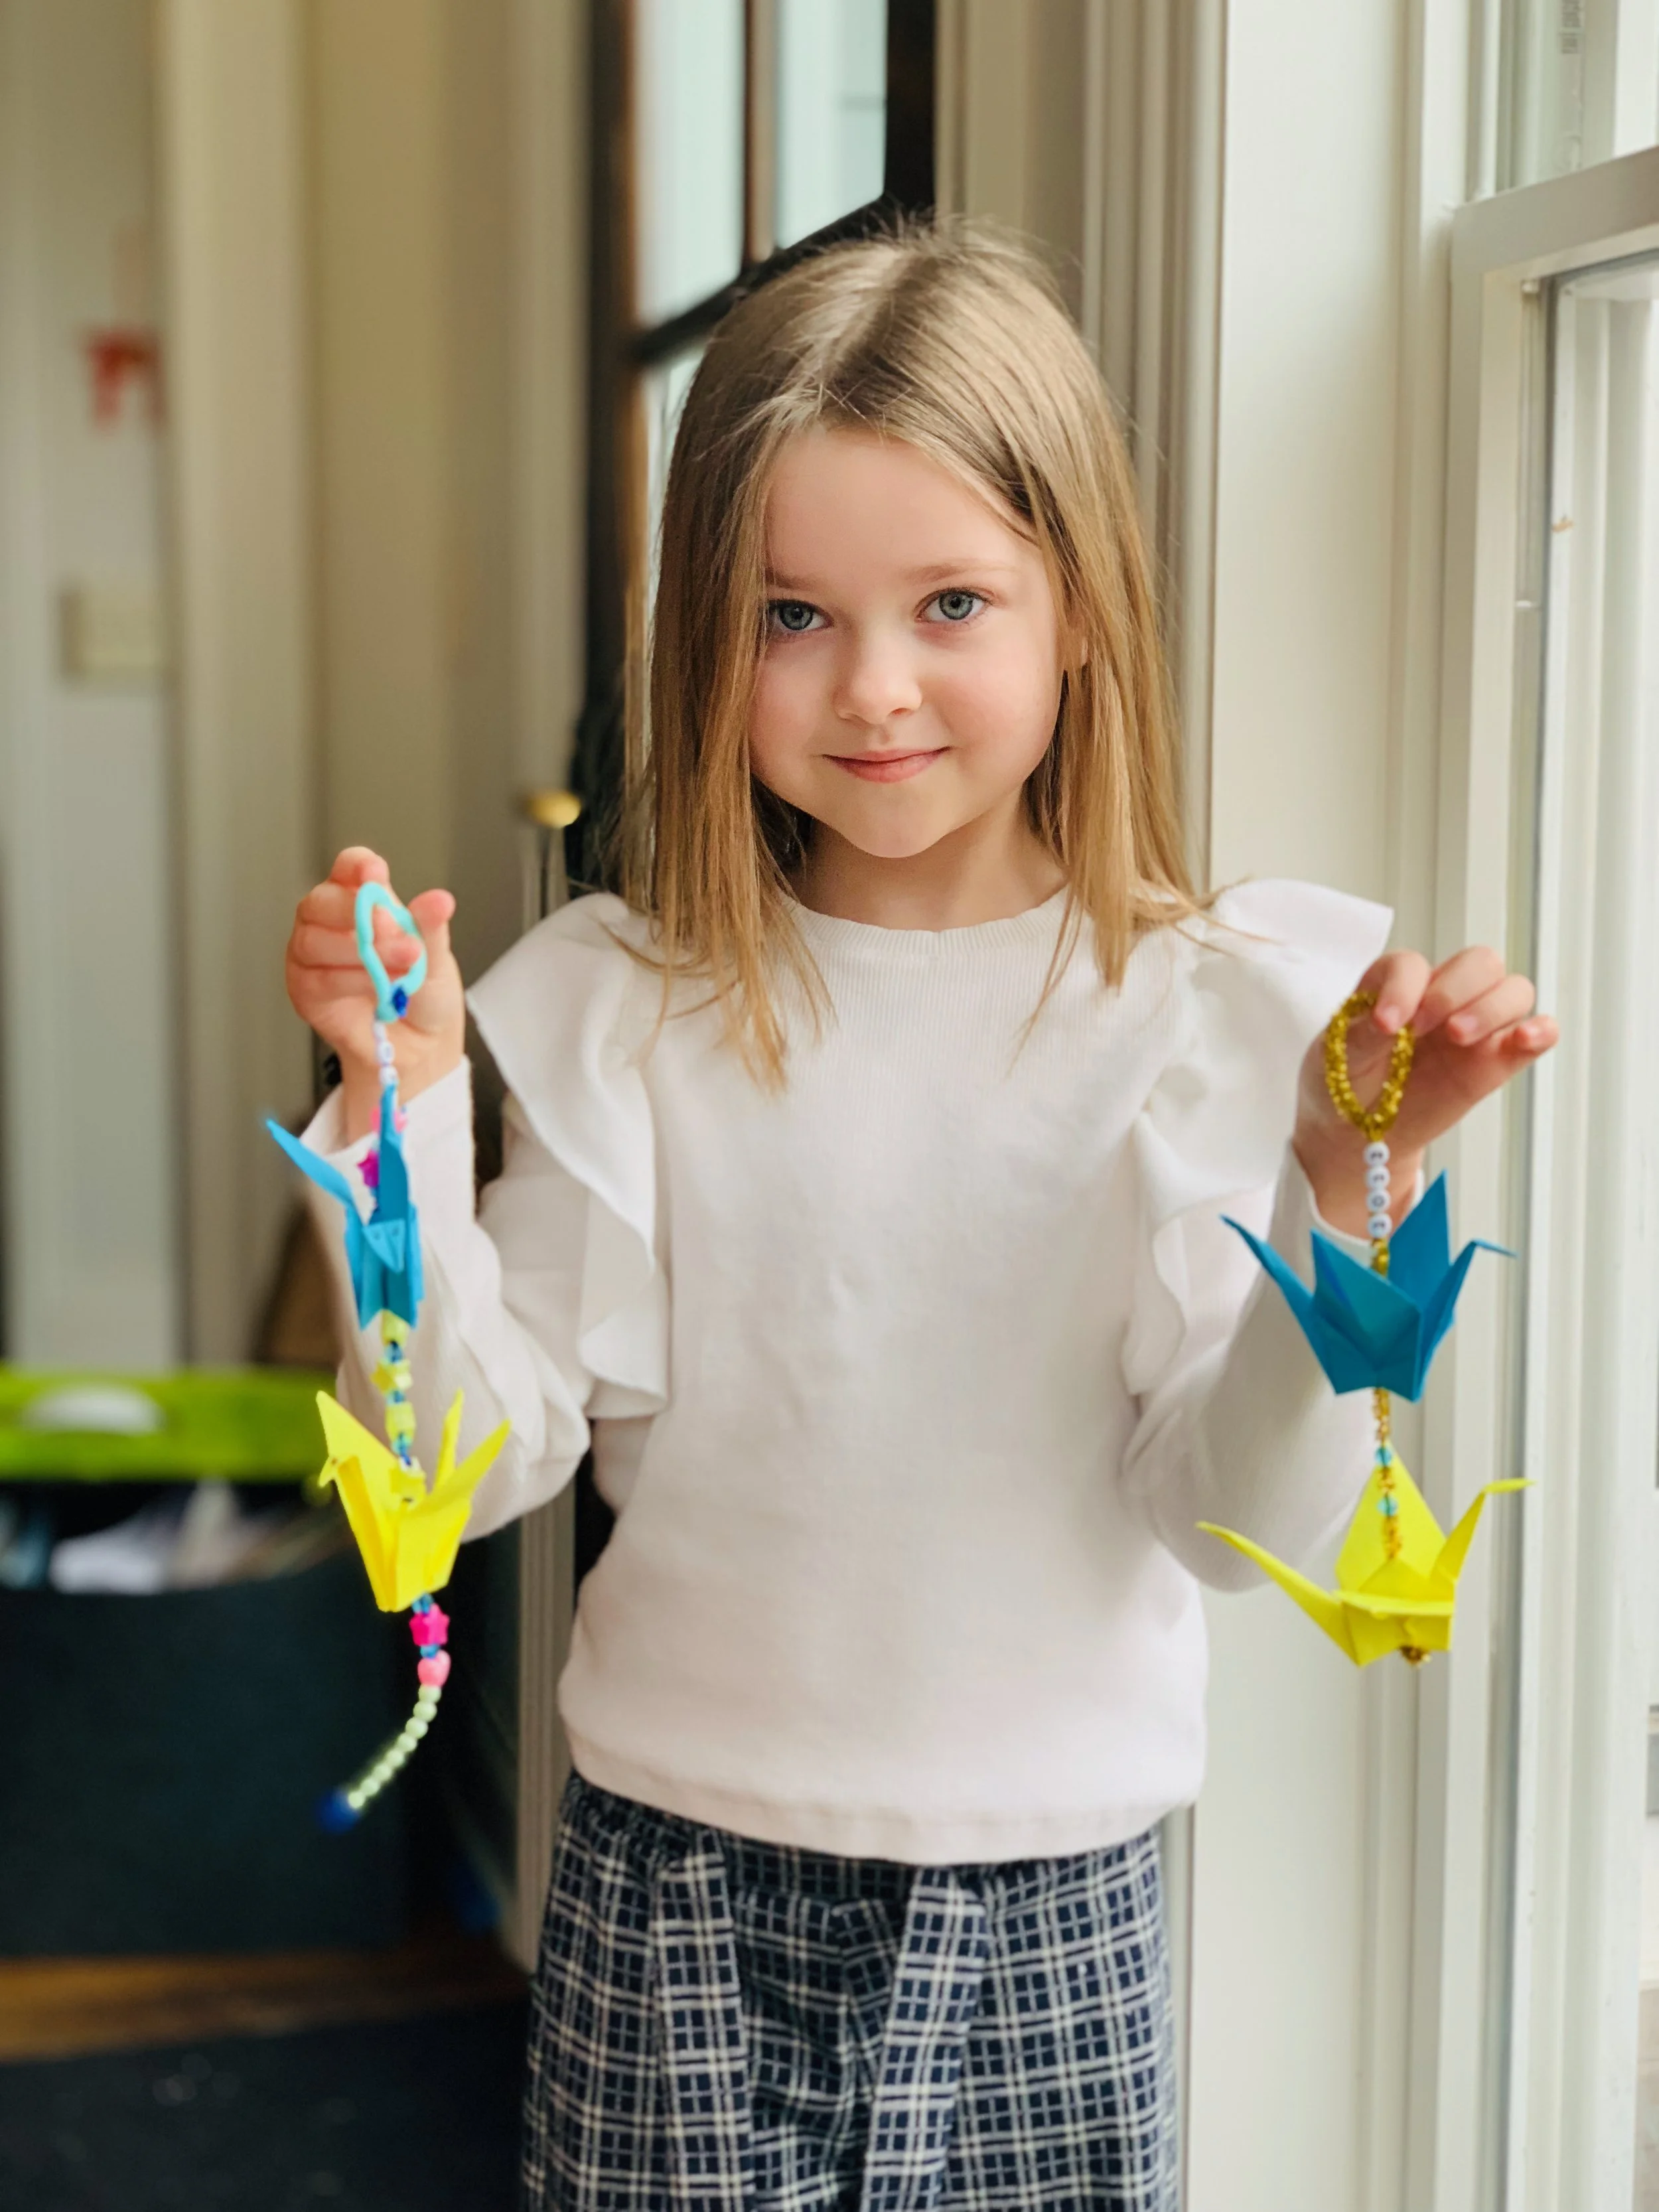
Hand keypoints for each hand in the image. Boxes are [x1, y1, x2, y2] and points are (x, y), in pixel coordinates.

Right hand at [286, 847, 465, 1139]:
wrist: (419, 1045)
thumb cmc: (422, 992)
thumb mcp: (435, 957)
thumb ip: (429, 928)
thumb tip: (439, 901)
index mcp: (361, 899)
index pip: (349, 869)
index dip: (357, 867)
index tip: (375, 872)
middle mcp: (329, 921)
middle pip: (322, 900)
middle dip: (358, 913)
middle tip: (399, 934)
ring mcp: (311, 954)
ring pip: (315, 941)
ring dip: (361, 954)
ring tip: (403, 968)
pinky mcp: (305, 989)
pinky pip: (319, 979)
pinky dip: (351, 982)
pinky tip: (378, 989)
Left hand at [1293, 946, 1557, 1237]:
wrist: (1357, 1135)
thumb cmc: (1343, 1084)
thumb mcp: (1337, 1056)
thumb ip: (1362, 1034)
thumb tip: (1391, 1021)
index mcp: (1398, 984)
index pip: (1413, 964)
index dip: (1402, 986)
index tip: (1385, 1024)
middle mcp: (1442, 997)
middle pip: (1480, 962)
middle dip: (1454, 989)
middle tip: (1423, 1027)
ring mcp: (1474, 1028)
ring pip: (1514, 990)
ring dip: (1491, 1008)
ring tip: (1458, 1037)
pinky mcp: (1496, 1062)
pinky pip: (1538, 1034)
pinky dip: (1541, 1030)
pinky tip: (1524, 1038)